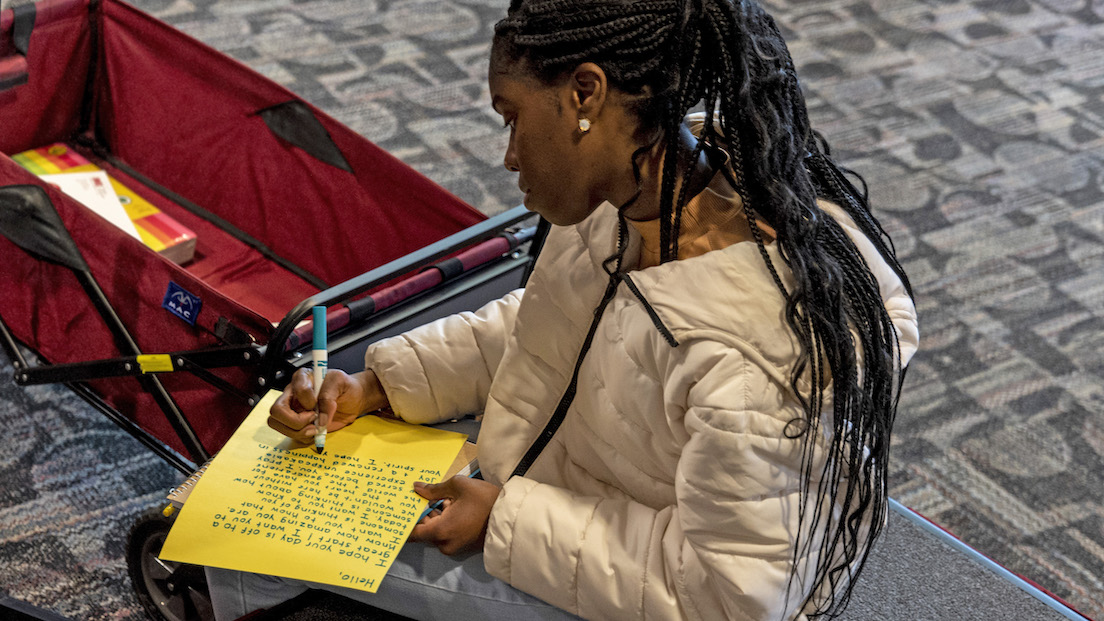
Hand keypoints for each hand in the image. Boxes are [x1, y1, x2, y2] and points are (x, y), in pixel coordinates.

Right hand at [267, 368, 387, 443]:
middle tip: (313, 420)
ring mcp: (293, 410)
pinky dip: (305, 438)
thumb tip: (321, 418)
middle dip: (295, 421)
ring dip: (299, 432)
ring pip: (280, 426)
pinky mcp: (297, 424)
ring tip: (316, 428)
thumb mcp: (341, 382)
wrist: (353, 400)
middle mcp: (293, 394)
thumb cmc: (345, 387)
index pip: (296, 391)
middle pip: (276, 411)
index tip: (318, 403)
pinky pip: (292, 435)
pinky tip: (316, 431)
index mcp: (302, 378)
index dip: (308, 401)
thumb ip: (329, 396)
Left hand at [409, 476, 500, 555]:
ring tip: (446, 499)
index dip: (405, 521)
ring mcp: (455, 547)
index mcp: (441, 530)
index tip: (401, 510)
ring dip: (437, 516)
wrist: (511, 516)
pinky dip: (446, 522)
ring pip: (437, 531)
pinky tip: (454, 507)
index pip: (413, 533)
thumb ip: (434, 489)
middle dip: (424, 514)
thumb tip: (417, 488)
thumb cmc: (486, 500)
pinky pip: (447, 534)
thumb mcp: (459, 486)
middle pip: (425, 530)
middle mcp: (445, 543)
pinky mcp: (464, 546)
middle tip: (424, 497)